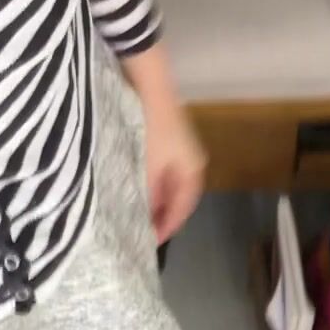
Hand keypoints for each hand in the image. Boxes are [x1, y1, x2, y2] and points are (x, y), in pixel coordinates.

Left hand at [142, 88, 207, 241]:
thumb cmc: (151, 130)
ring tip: (135, 213)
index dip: (166, 227)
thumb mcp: (148, 168)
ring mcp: (181, 152)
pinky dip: (152, 184)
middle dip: (160, 215)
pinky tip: (136, 187)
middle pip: (178, 198)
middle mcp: (192, 164)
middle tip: (140, 232)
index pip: (183, 210)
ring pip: (169, 185)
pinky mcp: (168, 142)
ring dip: (155, 199)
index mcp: (193, 173)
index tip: (148, 243)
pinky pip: (162, 172)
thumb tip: (143, 220)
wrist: (149, 86)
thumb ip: (147, 196)